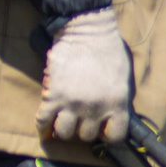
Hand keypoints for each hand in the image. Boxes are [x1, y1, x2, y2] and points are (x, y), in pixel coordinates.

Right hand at [36, 8, 133, 144]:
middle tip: (80, 120)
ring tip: (64, 122)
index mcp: (116, 102)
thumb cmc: (108, 51)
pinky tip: (45, 131)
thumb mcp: (123, 78)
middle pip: (86, 135)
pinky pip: (43, 121)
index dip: (107, 134)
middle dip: (83, 129)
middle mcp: (95, 107)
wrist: (87, 31)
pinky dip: (42, 129)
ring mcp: (72, 103)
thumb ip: (118, 101)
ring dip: (64, 129)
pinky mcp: (52, 95)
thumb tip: (111, 119)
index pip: (114, 135)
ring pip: (64, 133)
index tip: (102, 129)